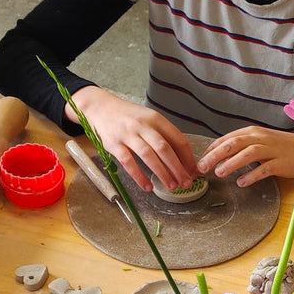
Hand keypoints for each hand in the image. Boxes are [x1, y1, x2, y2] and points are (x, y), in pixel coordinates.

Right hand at [69, 87, 196, 192]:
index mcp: (156, 119)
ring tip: (172, 186)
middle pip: (165, 148)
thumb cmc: (128, 117)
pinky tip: (147, 187)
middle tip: (186, 183)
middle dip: (178, 168)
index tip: (194, 172)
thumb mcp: (149, 119)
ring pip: (148, 155)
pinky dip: (139, 176)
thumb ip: (164, 136)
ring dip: (162, 173)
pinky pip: (128, 162)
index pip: (178, 139)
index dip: (188, 158)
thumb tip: (183, 160)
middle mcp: (142, 125)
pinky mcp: (113, 143)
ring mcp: (127, 134)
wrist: (99, 107)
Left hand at [198, 127, 293, 186]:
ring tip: (219, 173)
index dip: (212, 150)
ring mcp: (271, 150)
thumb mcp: (259, 142)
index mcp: (251, 132)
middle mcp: (259, 138)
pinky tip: (241, 182)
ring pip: (247, 154)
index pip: (227, 139)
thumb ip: (242, 147)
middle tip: (202, 168)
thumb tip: (221, 156)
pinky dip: (252, 175)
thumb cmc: (280, 147)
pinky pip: (264, 168)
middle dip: (215, 155)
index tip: (200, 161)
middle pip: (233, 144)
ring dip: (231, 163)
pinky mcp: (281, 162)